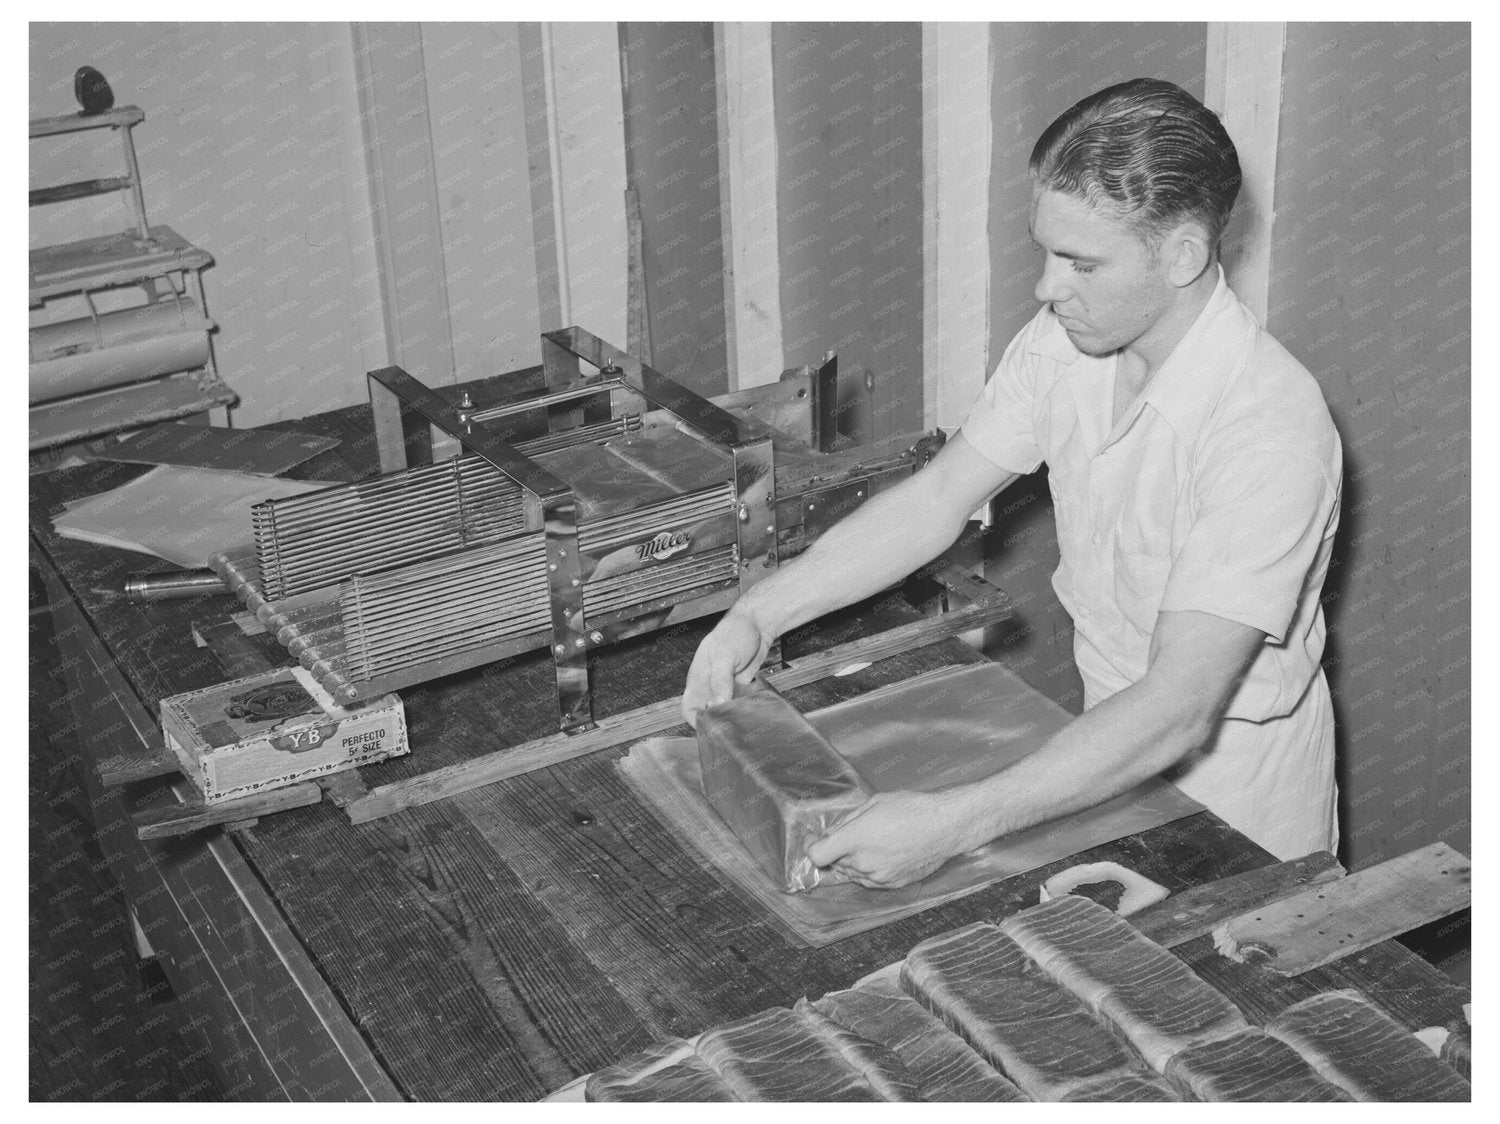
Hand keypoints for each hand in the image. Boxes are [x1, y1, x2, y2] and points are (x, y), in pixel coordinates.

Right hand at [681, 608, 773, 725]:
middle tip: (730, 727)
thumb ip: (720, 681)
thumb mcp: (725, 656)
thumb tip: (717, 704)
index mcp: (698, 677)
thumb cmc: (735, 632)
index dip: (696, 720)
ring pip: (722, 710)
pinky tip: (751, 711)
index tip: (712, 728)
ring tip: (742, 721)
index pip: (688, 707)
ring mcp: (724, 686)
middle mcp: (709, 684)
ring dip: (730, 717)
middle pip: (705, 712)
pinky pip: (737, 704)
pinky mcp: (739, 686)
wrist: (757, 624)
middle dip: (715, 722)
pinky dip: (742, 709)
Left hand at [806, 790, 968, 889]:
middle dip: (836, 850)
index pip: (818, 854)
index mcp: (857, 838)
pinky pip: (870, 880)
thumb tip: (833, 832)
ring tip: (871, 841)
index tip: (812, 839)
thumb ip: (848, 821)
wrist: (945, 826)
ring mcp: (879, 876)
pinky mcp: (893, 884)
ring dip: (852, 861)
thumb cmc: (913, 809)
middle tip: (849, 833)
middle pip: (835, 863)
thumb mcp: (875, 803)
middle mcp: (865, 862)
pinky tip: (882, 853)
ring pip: (852, 873)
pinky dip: (868, 869)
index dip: (810, 846)